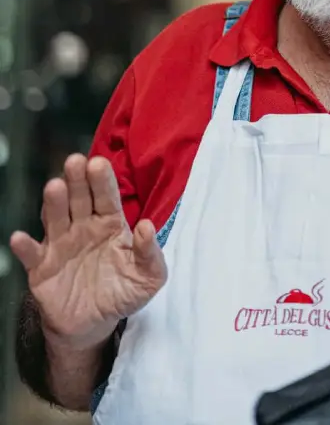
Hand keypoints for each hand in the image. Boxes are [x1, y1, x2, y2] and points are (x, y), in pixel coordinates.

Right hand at [11, 154, 166, 351]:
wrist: (93, 325)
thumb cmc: (123, 291)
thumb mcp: (148, 277)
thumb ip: (151, 253)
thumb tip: (146, 226)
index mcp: (110, 222)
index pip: (107, 196)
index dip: (102, 180)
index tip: (98, 163)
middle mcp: (83, 226)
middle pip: (79, 198)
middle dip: (77, 179)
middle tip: (75, 161)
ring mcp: (60, 244)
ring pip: (55, 218)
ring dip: (53, 203)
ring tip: (54, 187)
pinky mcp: (41, 268)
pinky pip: (31, 254)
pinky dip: (25, 246)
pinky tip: (20, 238)